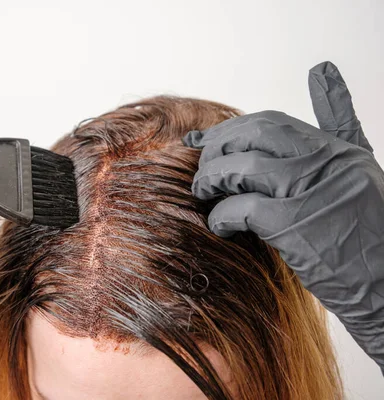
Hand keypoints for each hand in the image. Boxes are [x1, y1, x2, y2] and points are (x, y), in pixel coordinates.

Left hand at [183, 61, 383, 371]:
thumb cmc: (368, 236)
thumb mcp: (360, 171)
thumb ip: (339, 125)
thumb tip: (322, 70)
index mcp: (339, 150)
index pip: (273, 122)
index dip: (229, 128)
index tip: (197, 138)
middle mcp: (328, 163)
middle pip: (253, 135)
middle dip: (215, 149)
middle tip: (201, 170)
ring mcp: (312, 191)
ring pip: (241, 167)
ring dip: (211, 179)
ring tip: (203, 194)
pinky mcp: (295, 225)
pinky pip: (239, 207)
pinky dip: (220, 215)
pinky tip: (220, 226)